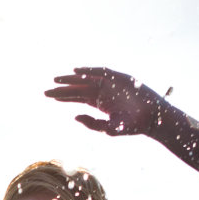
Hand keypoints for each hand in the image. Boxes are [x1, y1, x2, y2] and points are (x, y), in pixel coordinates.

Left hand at [44, 67, 165, 136]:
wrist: (152, 119)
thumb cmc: (131, 126)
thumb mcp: (108, 128)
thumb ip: (92, 123)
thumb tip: (74, 116)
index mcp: (100, 103)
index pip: (78, 97)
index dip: (64, 96)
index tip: (49, 96)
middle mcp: (103, 92)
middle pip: (79, 88)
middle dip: (63, 89)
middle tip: (46, 90)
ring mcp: (111, 84)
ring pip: (87, 79)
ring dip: (72, 79)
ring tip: (57, 80)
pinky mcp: (120, 78)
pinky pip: (102, 72)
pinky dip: (90, 70)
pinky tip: (77, 71)